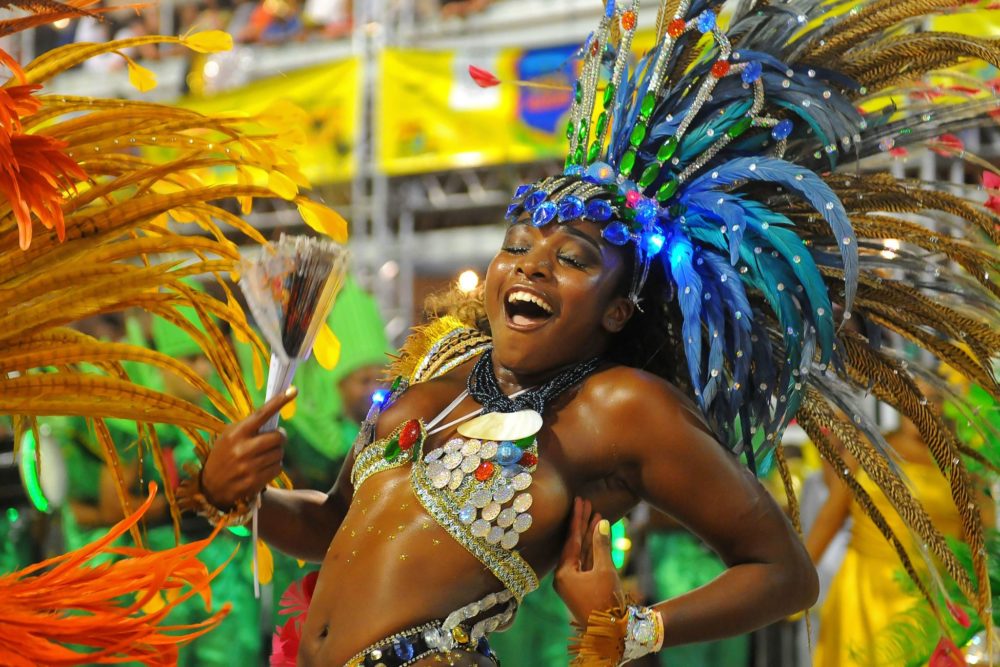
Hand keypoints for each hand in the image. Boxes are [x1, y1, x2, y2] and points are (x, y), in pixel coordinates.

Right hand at [201, 387, 296, 508]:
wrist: (211, 486)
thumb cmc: (224, 454)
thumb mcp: (230, 436)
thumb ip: (249, 426)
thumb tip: (275, 412)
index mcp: (236, 433)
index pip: (262, 414)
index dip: (279, 401)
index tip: (293, 390)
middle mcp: (242, 449)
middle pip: (278, 437)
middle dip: (281, 437)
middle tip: (277, 438)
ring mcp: (248, 466)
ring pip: (279, 454)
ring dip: (276, 453)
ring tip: (264, 456)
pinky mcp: (253, 482)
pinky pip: (277, 468)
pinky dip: (274, 467)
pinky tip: (263, 468)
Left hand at [554, 497, 622, 624]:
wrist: (613, 632)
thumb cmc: (607, 602)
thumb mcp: (605, 571)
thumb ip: (602, 545)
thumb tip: (601, 522)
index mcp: (563, 574)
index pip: (570, 540)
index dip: (577, 519)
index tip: (580, 500)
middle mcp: (564, 577)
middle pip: (573, 544)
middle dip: (581, 524)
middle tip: (586, 502)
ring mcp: (573, 582)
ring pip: (581, 552)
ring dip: (589, 534)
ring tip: (596, 514)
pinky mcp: (583, 586)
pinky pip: (587, 562)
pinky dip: (593, 549)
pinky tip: (599, 534)